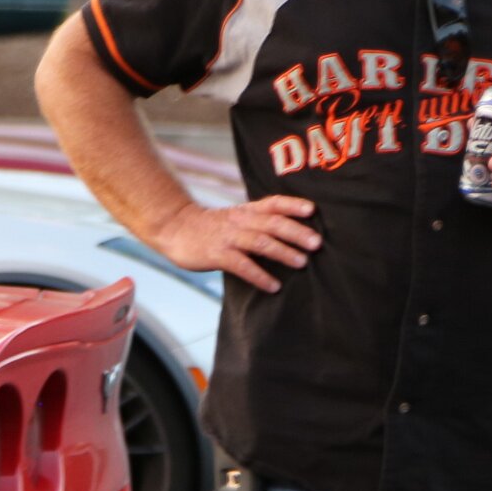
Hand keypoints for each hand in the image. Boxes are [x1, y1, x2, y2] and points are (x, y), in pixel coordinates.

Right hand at [153, 195, 321, 293]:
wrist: (175, 228)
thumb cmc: (210, 226)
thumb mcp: (235, 217)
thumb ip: (257, 222)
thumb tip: (290, 232)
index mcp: (246, 211)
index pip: (273, 203)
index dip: (292, 205)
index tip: (312, 210)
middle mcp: (240, 221)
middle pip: (272, 224)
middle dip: (296, 232)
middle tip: (316, 243)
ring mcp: (228, 238)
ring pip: (260, 243)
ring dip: (283, 252)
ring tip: (302, 263)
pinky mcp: (217, 255)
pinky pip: (242, 266)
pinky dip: (259, 276)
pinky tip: (273, 286)